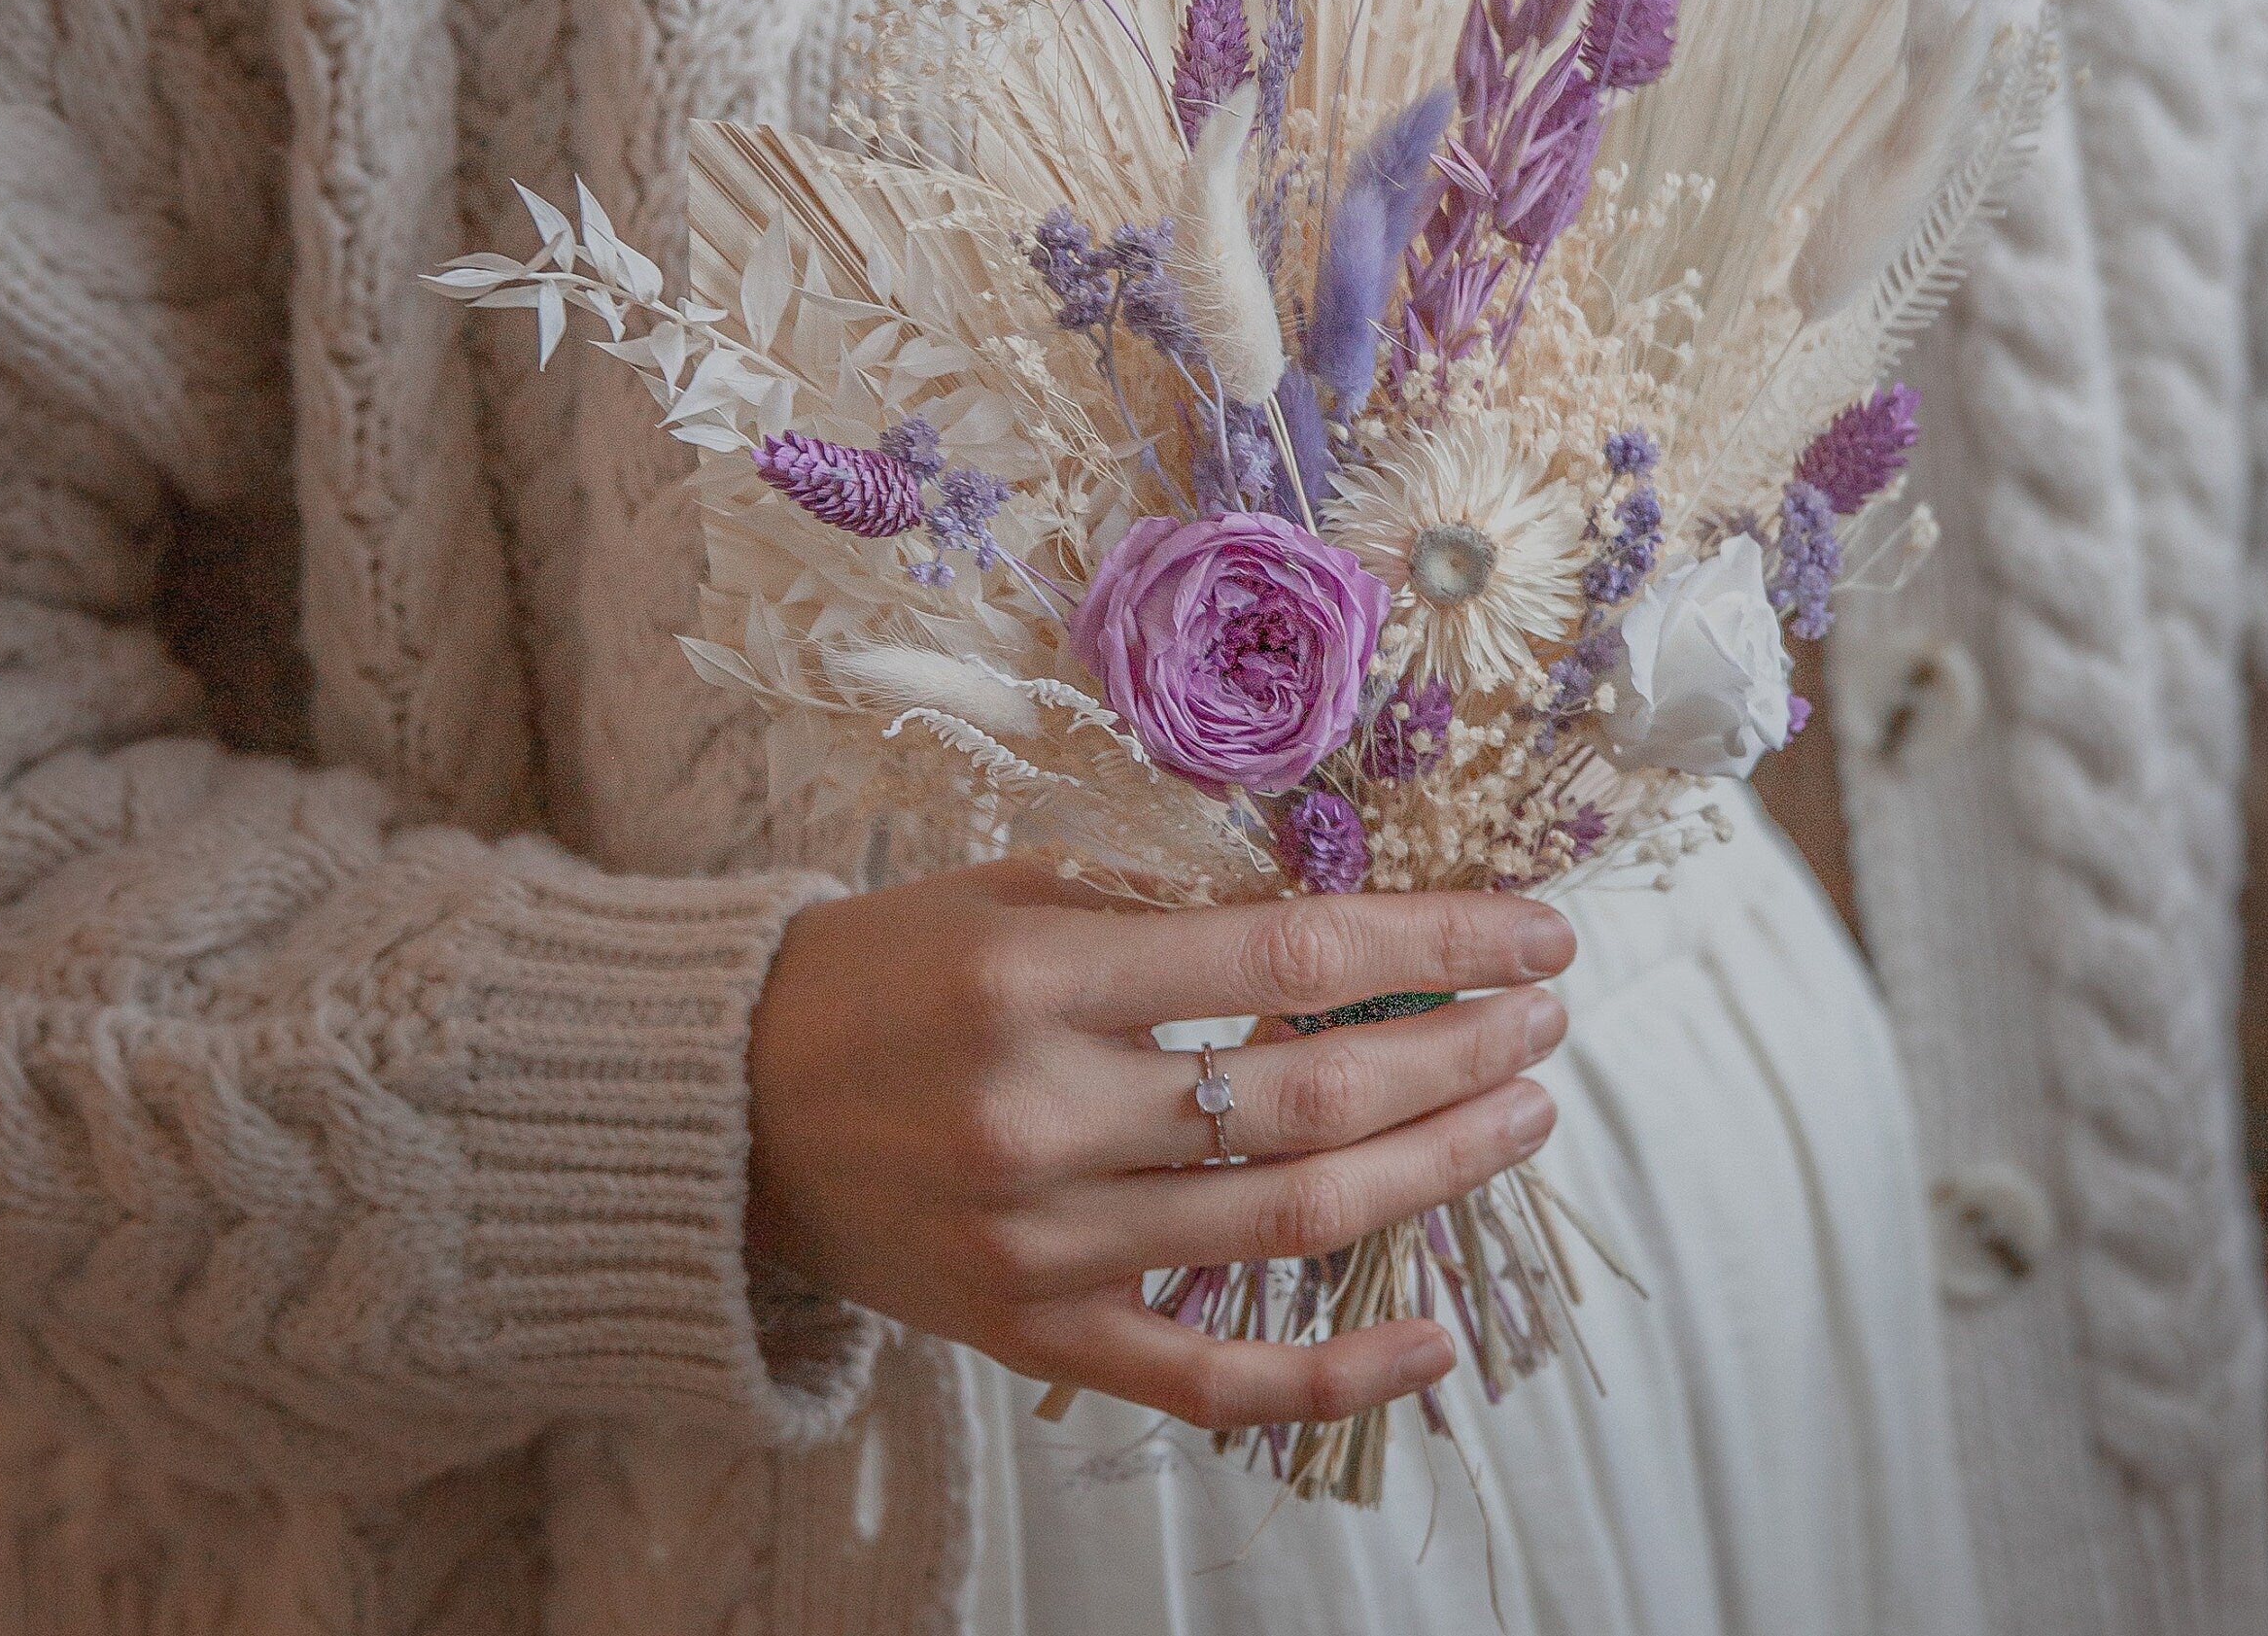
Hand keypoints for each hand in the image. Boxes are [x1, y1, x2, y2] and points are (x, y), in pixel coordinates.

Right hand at [746, 859, 1573, 1431]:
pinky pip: (1212, 1376)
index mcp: (1037, 974)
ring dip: (1437, 1169)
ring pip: (1293, 1220)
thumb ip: (1174, 904)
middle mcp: (1043, 1114)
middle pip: (1314, 1095)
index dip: (1436, 944)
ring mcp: (1041, 1244)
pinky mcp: (1034, 1336)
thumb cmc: (883, 971)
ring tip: (1522, 1115)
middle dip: (1462, 1053)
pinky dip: (1339, 1372)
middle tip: (1544, 1019)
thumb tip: (1358, 922)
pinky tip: (1440, 1339)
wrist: (722, 1106)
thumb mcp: (1016, 891)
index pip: (1291, 957)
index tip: (1534, 932)